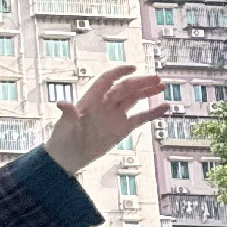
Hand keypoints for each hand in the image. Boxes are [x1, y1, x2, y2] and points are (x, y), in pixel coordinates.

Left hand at [44, 66, 170, 174]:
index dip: (118, 73)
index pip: (106, 80)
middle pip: (125, 88)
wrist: (68, 158)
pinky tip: (165, 108)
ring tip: (162, 85)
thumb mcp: (65, 126)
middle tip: (156, 78)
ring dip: (147, 91)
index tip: (132, 68)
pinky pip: (140, 117)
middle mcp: (105, 104)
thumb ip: (68, 114)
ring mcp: (115, 115)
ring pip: (133, 99)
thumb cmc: (63, 139)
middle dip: (140, 82)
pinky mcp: (122, 128)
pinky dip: (152, 113)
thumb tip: (61, 104)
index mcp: (91, 100)